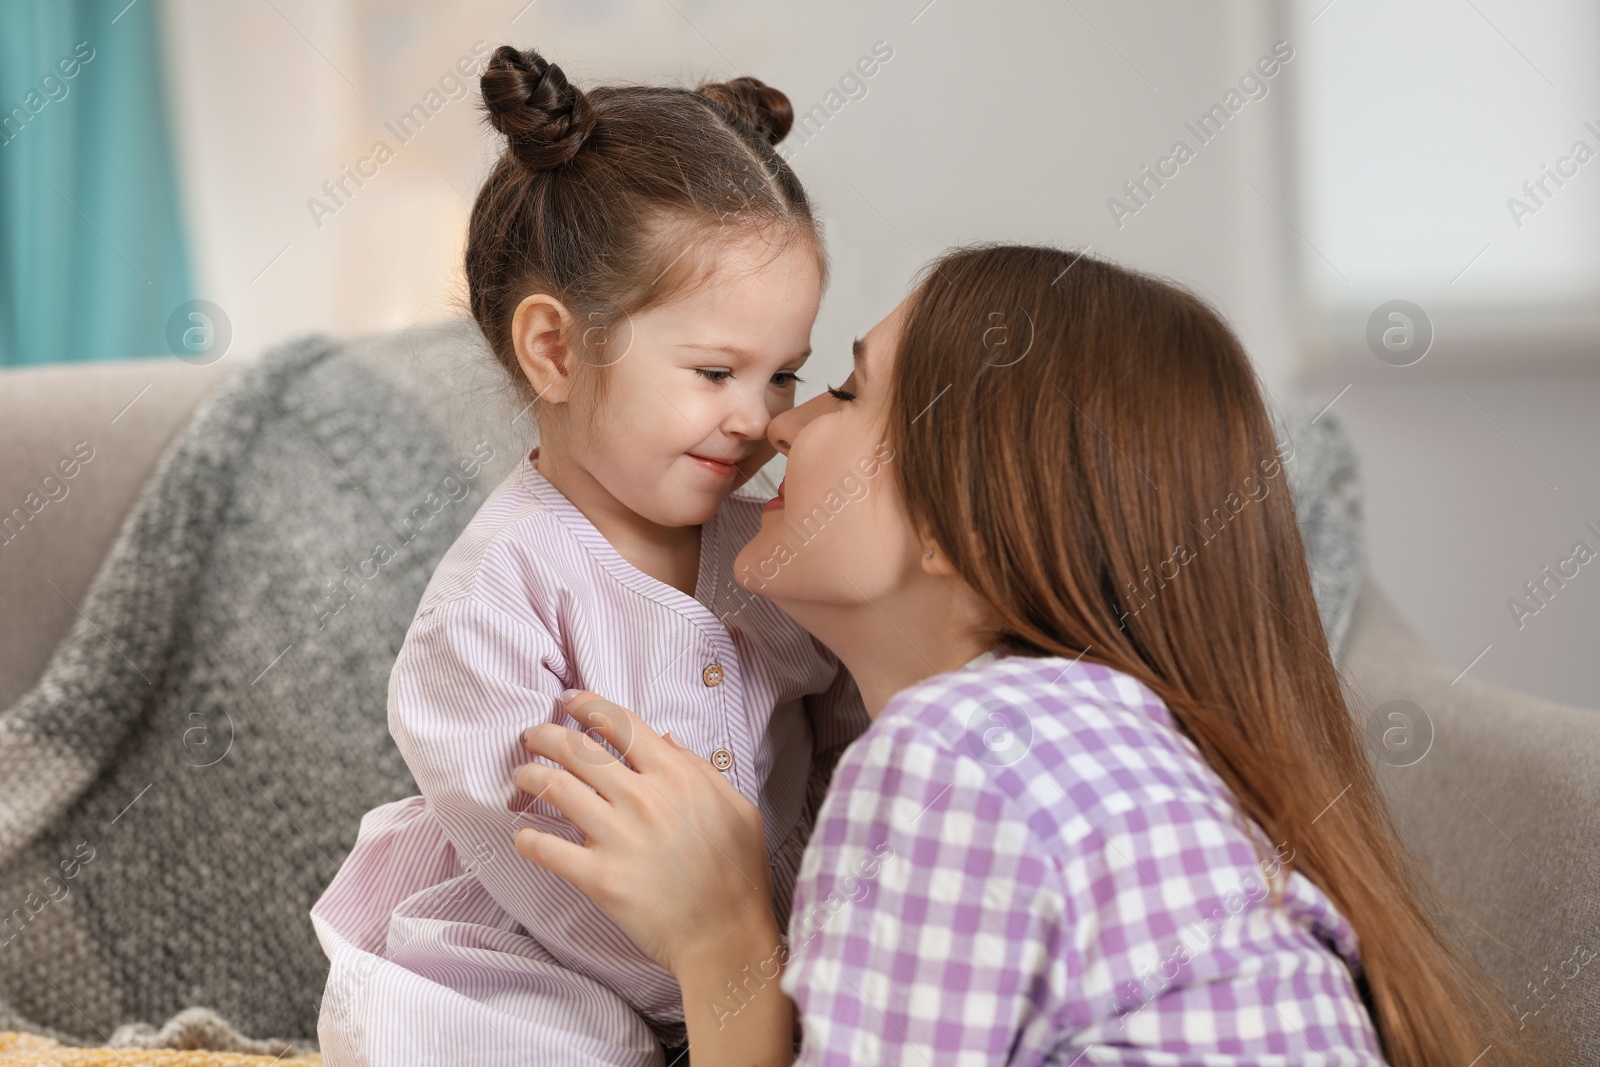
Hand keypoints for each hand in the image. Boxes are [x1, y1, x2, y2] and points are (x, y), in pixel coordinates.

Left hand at [512, 691, 780, 977]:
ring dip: (529, 777)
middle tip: (533, 736)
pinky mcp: (598, 877)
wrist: (726, 937)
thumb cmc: (738, 874)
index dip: (588, 706)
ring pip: (555, 788)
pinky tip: (522, 836)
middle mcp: (642, 798)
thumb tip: (667, 740)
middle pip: (578, 750)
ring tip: (521, 777)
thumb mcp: (737, 807)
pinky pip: (547, 850)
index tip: (569, 701)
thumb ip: (700, 769)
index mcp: (675, 776)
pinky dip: (527, 839)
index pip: (621, 724)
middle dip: (547, 735)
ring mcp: (617, 836)